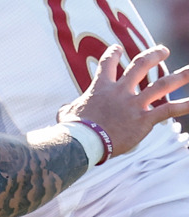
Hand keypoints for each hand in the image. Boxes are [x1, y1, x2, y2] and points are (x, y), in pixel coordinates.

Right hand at [62, 44, 188, 159]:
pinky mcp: (143, 120)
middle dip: (154, 55)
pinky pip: (168, 110)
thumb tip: (64, 110)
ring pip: (162, 84)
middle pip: (141, 65)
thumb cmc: (71, 130)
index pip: (108, 63)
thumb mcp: (65, 115)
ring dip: (179, 76)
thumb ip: (69, 108)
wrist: (81, 143)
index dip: (113, 53)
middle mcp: (120, 91)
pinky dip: (184, 106)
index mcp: (100, 88)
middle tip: (163, 51)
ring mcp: (134, 104)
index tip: (117, 48)